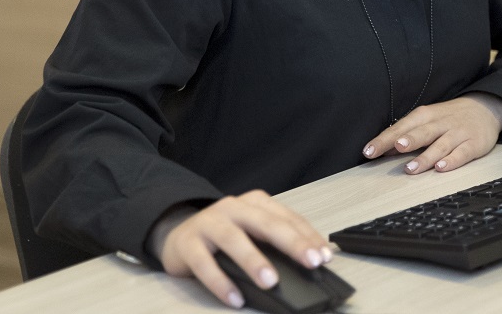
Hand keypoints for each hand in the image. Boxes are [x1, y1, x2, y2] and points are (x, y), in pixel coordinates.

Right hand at [153, 191, 333, 308]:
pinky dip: (221, 282)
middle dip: (292, 243)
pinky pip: (204, 264)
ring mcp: (209, 223)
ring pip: (234, 240)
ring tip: (271, 281)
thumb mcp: (252, 232)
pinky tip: (235, 298)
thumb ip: (275, 242)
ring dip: (254, 261)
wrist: (176, 233)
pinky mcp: (188, 243)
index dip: (308, 237)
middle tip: (311, 262)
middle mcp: (233, 208)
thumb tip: (308, 263)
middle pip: (266, 224)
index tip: (326, 256)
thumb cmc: (223, 235)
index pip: (287, 218)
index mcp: (255, 203)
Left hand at [362, 93, 501, 174]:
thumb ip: (406, 134)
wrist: (486, 108)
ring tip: (410, 168)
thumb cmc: (449, 117)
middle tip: (394, 147)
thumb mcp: (427, 120)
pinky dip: (452, 161)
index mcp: (426, 115)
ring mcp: (458, 133)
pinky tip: (441, 169)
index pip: (402, 126)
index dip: (385, 139)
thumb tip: (381, 150)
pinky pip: (462, 154)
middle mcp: (441, 123)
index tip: (368, 151)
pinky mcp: (474, 144)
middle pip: (422, 132)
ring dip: (425, 157)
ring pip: (440, 145)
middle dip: (407, 140)